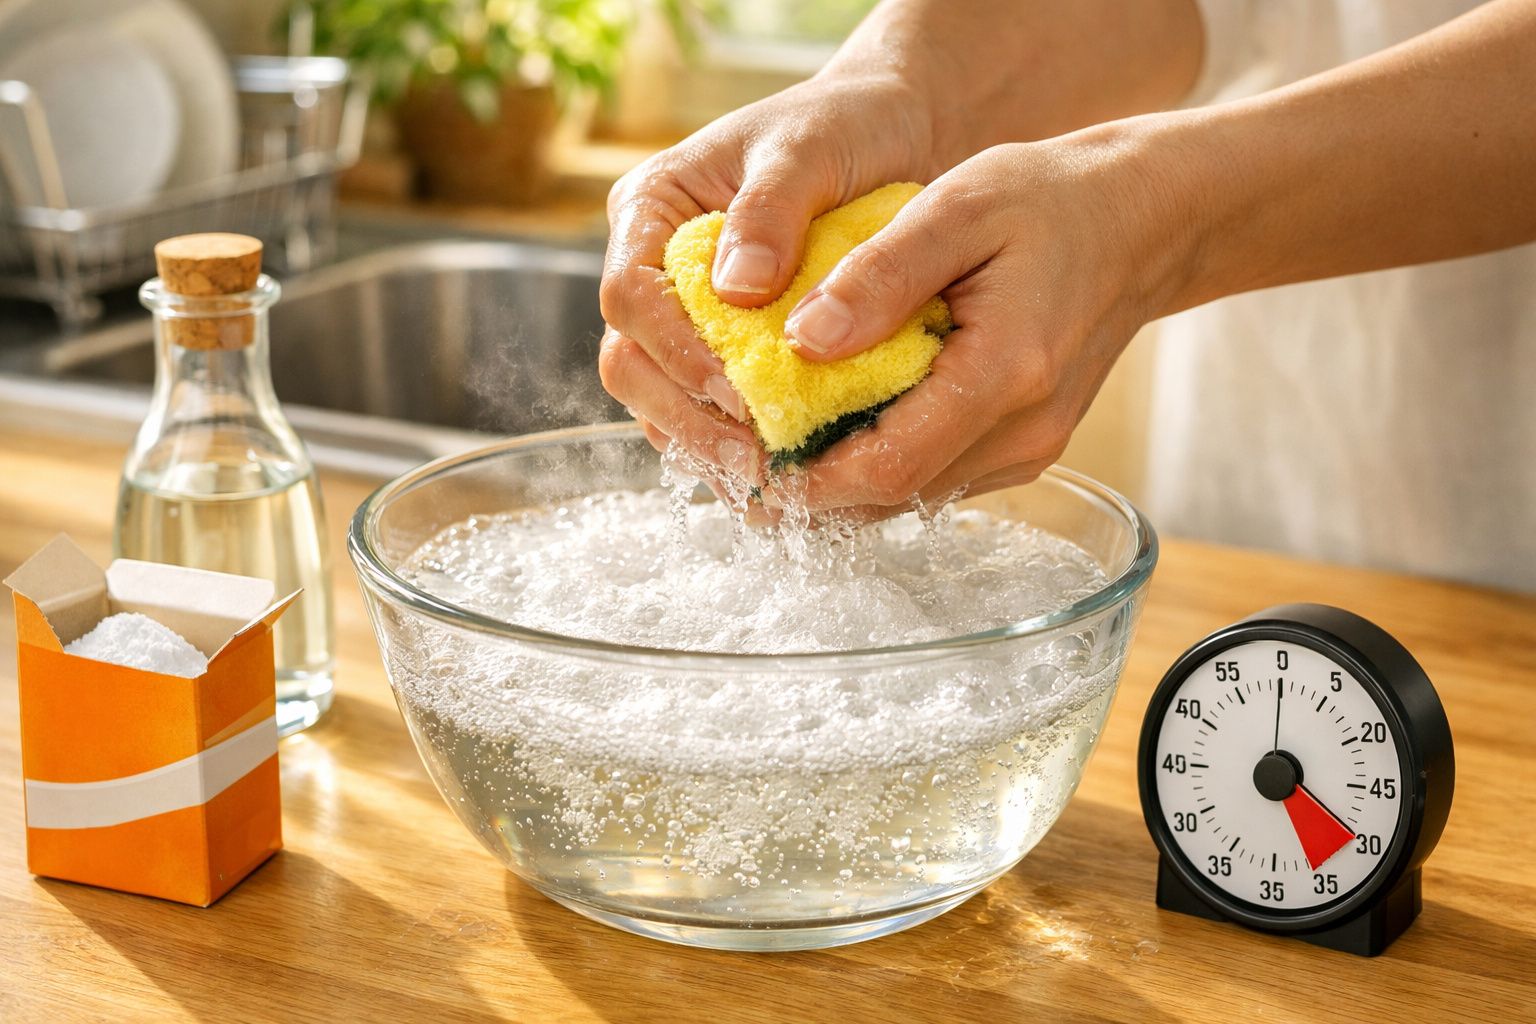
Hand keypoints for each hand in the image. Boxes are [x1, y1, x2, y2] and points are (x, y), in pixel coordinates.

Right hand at [597, 71, 941, 488]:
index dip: (671, 350)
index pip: (629, 294)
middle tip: (748, 457)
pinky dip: (733, 440)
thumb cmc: (844, 127)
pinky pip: (706, 408)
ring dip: (703, 442)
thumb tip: (735, 290)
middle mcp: (653, 266)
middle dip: (682, 414)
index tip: (732, 390)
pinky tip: (777, 468)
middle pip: (630, 360)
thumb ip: (770, 211)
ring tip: (764, 477)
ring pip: (660, 396)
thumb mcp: (809, 150)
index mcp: (651, 209)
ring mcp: (683, 313)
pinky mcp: (723, 347)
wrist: (892, 135)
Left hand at [765, 123, 1193, 514]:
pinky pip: (935, 475)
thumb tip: (802, 340)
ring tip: (765, 447)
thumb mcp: (957, 206)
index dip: (805, 480)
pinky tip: (830, 429)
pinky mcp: (1022, 448)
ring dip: (837, 484)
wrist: (1140, 223)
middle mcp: (1022, 432)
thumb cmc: (1048, 200)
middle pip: (891, 498)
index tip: (739, 460)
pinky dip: (877, 464)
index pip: (888, 467)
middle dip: (806, 492)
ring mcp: (1027, 449)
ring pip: (910, 496)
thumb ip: (881, 275)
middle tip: (731, 460)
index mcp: (1005, 374)